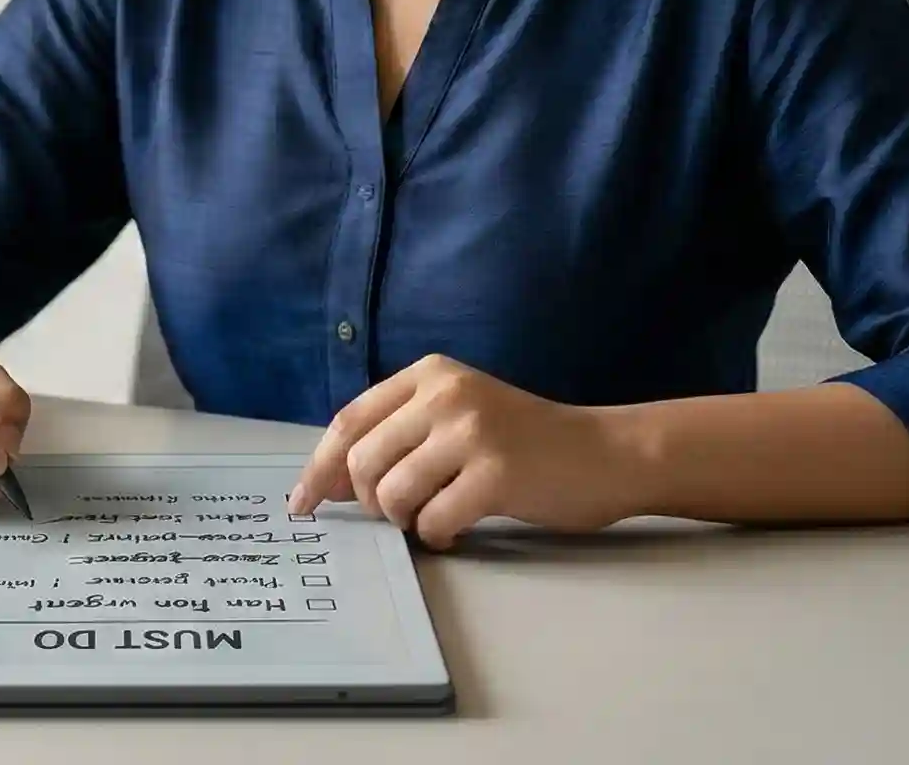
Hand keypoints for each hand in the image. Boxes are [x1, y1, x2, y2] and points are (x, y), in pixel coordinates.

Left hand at [288, 355, 647, 547]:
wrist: (606, 453)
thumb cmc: (526, 442)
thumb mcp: (458, 415)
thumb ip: (399, 434)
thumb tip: (329, 483)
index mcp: (430, 373)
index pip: (349, 420)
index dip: (319, 466)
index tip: (303, 502)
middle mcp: (446, 394)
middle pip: (361, 462)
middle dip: (368, 502)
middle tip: (399, 514)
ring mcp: (472, 431)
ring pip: (392, 494)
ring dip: (405, 519)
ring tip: (435, 515)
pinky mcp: (496, 474)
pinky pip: (433, 521)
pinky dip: (438, 536)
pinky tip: (458, 528)